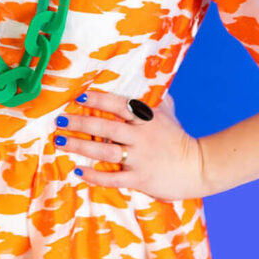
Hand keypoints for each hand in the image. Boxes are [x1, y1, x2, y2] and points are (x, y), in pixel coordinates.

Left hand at [55, 90, 206, 200]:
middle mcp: (141, 136)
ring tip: (61, 142)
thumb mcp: (168, 112)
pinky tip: (79, 171)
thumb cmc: (179, 138)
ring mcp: (140, 158)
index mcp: (146, 118)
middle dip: (80, 123)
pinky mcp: (140, 179)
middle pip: (105, 127)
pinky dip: (95, 175)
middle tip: (59, 121)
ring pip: (104, 151)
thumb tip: (142, 79)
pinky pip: (113, 178)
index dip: (97, 100)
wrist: (199, 167)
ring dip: (81, 146)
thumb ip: (152, 98)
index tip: (78, 98)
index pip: (118, 105)